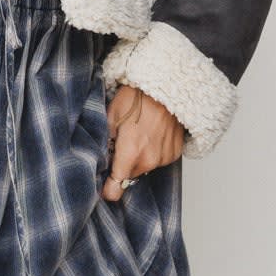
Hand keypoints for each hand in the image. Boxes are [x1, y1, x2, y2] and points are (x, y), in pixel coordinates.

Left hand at [102, 84, 184, 201]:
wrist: (167, 86)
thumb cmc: (137, 97)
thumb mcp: (111, 117)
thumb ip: (104, 143)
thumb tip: (100, 159)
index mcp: (130, 154)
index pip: (116, 189)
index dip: (107, 188)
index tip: (103, 184)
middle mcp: (149, 160)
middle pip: (129, 176)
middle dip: (123, 165)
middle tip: (122, 144)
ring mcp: (164, 158)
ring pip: (144, 168)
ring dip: (140, 157)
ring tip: (140, 134)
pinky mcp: (174, 153)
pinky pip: (159, 160)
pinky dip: (154, 151)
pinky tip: (152, 134)